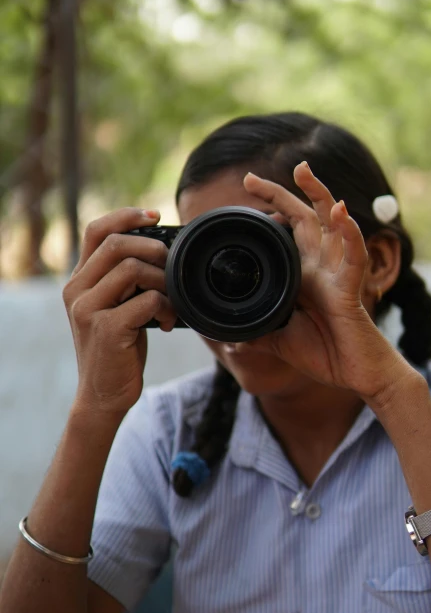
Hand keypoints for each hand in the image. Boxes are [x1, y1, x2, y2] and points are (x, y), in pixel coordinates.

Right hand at [63, 207, 176, 415]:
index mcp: (79, 280)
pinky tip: (166, 323)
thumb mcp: (116, 307)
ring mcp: (88, 309)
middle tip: (171, 268)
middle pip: (117, 244)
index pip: (97, 230)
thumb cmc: (118, 349)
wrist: (104, 395)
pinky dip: (166, 308)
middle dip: (154, 250)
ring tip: (170, 303)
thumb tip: (161, 250)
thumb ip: (126, 280)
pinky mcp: (105, 328)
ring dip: (164, 282)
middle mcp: (77, 290)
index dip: (127, 217)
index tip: (155, 216)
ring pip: (134, 269)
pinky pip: (146, 300)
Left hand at [243, 163, 412, 401]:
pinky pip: (353, 255)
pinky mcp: (351, 288)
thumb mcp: (279, 342)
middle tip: (250, 177)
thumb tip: (230, 340)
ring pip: (331, 224)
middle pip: (305, 217)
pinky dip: (349, 232)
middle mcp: (320, 267)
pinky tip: (341, 211)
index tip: (245, 192)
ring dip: (319, 195)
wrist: (356, 374)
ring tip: (303, 172)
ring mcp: (336, 274)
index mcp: (303, 274)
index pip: (286, 232)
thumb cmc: (324, 354)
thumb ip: (257, 336)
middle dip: (282, 193)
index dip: (269, 212)